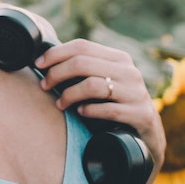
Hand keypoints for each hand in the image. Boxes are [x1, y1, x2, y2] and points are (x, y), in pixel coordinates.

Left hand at [34, 38, 165, 173]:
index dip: (56, 54)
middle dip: (57, 74)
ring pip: (92, 85)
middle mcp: (129, 72)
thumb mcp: (103, 82)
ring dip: (69, 95)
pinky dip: (89, 111)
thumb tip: (46, 60)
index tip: (38, 64)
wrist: (147, 137)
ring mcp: (136, 93)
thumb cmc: (115, 106)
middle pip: (82, 63)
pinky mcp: (140, 114)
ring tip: (60, 105)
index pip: (82, 46)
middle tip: (45, 86)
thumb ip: (84, 69)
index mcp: (119, 59)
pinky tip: (80, 113)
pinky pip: (108, 109)